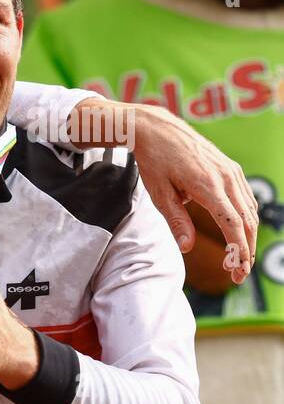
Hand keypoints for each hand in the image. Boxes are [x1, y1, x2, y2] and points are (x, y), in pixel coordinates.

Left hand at [79, 98, 256, 283]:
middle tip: (238, 275)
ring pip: (249, 210)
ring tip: (239, 260)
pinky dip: (246, 219)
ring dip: (247, 237)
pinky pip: (245, 198)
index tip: (236, 270)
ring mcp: (231, 171)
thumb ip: (176, 221)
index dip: (237, 249)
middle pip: (246, 220)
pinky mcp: (230, 168)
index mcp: (208, 184)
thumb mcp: (159, 193)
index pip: (231, 223)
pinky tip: (239, 234)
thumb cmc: (154, 161)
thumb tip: (187, 248)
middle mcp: (226, 177)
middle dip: (245, 250)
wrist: (158, 129)